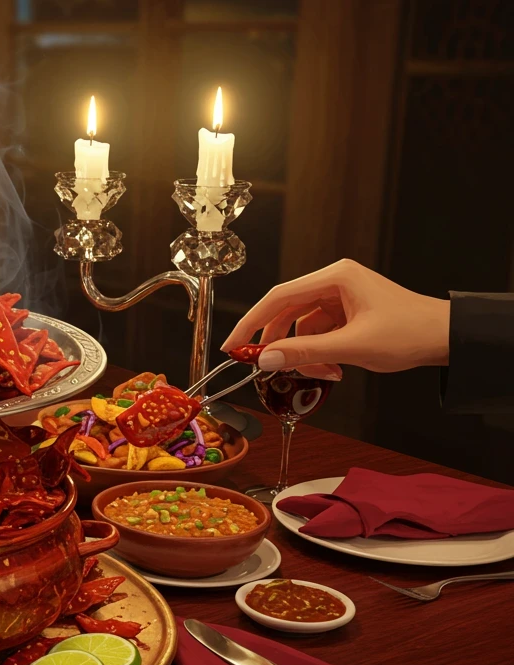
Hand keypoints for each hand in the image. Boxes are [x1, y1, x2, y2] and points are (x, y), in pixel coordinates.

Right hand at [221, 258, 449, 377]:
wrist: (447, 338)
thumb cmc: (410, 332)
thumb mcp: (352, 346)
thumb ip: (305, 352)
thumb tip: (266, 358)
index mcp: (336, 277)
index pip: (278, 298)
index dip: (251, 322)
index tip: (233, 345)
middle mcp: (335, 282)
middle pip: (287, 312)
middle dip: (280, 343)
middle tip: (265, 366)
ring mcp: (341, 298)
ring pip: (302, 327)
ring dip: (305, 353)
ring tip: (322, 372)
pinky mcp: (347, 313)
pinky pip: (319, 333)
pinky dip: (319, 353)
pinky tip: (333, 368)